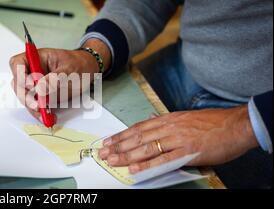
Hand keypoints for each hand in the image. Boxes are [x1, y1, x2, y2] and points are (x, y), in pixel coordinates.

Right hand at [9, 38, 110, 119]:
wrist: (88, 71)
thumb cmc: (79, 64)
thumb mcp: (69, 69)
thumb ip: (54, 79)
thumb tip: (40, 89)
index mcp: (36, 58)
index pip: (17, 63)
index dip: (20, 75)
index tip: (30, 86)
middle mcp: (32, 71)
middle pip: (18, 84)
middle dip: (25, 97)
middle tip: (37, 106)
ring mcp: (35, 84)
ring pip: (25, 97)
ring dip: (32, 107)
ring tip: (45, 115)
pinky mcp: (40, 95)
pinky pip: (34, 105)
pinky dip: (39, 112)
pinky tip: (47, 116)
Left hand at [98, 105, 258, 173]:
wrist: (236, 125)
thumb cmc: (213, 123)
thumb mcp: (185, 117)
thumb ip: (166, 121)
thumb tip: (150, 119)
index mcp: (168, 119)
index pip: (138, 127)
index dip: (122, 135)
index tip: (109, 141)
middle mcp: (169, 127)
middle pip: (138, 137)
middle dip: (118, 145)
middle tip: (103, 152)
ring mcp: (177, 139)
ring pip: (146, 147)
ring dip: (127, 154)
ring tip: (112, 160)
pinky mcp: (188, 151)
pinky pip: (164, 159)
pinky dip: (148, 164)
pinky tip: (135, 168)